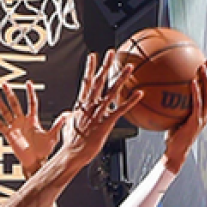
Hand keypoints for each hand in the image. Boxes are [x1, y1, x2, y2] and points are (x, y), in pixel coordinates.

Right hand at [0, 81, 58, 174]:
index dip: (30, 93)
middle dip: (10, 94)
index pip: (31, 103)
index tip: (28, 83)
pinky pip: (0, 125)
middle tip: (5, 84)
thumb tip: (67, 114)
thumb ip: (58, 124)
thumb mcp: (52, 136)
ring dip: (0, 103)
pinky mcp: (9, 134)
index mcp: (33, 120)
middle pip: (15, 104)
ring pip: (6, 112)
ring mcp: (15, 127)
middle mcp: (23, 121)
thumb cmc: (44, 150)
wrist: (35, 162)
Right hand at [57, 51, 141, 165]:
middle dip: (105, 66)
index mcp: (81, 104)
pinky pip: (120, 110)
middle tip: (112, 53)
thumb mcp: (67, 125)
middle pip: (99, 81)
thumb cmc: (70, 142)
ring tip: (129, 67)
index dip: (90, 68)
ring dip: (121, 78)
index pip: (86, 81)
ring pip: (111, 92)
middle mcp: (90, 105)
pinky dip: (130, 101)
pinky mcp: (106, 123)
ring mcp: (98, 113)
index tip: (93, 56)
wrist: (72, 153)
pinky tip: (139, 93)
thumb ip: (70, 116)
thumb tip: (69, 113)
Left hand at [163, 62, 206, 171]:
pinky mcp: (195, 123)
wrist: (175, 153)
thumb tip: (163, 91)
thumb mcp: (174, 118)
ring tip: (202, 67)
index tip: (206, 65)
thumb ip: (174, 106)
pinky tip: (192, 82)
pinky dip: (196, 92)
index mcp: (203, 113)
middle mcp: (206, 114)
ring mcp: (202, 118)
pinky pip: (197, 105)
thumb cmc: (172, 137)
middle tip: (206, 61)